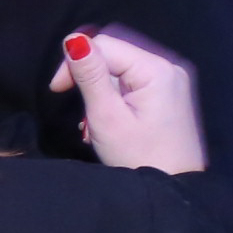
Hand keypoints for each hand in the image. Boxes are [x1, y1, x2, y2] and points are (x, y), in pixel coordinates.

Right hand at [48, 26, 206, 174]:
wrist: (174, 193)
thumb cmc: (139, 158)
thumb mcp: (106, 116)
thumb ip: (90, 75)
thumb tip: (73, 38)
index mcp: (157, 68)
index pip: (104, 43)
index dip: (75, 61)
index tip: (57, 91)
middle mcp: (169, 66)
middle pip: (114, 52)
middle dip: (89, 74)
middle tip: (75, 104)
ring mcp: (172, 80)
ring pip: (121, 68)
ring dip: (100, 89)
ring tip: (92, 121)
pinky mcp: (170, 94)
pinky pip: (134, 81)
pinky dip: (115, 95)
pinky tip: (108, 120)